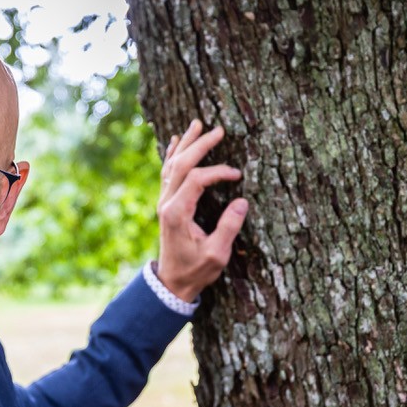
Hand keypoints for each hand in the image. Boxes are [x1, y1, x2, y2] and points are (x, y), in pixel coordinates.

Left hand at [156, 119, 248, 302]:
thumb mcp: (217, 254)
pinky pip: (166, 173)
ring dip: (185, 143)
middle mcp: (166, 204)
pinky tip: (175, 141)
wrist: (172, 282)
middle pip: (181, 164)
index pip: (196, 179)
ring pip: (171, 165)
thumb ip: (228, 227)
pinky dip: (172, 155)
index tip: (237, 175)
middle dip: (199, 145)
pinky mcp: (166, 204)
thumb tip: (242, 202)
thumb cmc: (196, 270)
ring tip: (196, 123)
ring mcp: (163, 202)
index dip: (218, 172)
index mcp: (177, 213)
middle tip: (218, 130)